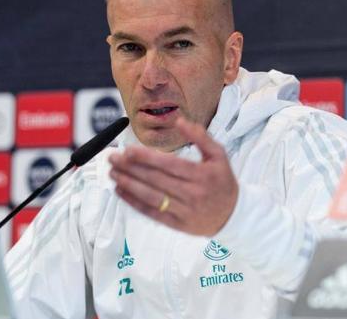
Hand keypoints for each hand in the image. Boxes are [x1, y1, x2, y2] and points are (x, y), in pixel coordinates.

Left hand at [108, 117, 237, 235]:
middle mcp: (192, 193)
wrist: (234, 215)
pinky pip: (152, 213)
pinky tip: (121, 191)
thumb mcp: (219, 155)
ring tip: (113, 173)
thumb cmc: (223, 182)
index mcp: (201, 174)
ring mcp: (183, 210)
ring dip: (128, 184)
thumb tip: (180, 121)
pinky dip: (134, 202)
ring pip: (151, 196)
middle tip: (113, 158)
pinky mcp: (177, 224)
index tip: (128, 150)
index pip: (168, 164)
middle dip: (130, 168)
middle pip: (155, 179)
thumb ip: (200, 136)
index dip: (146, 157)